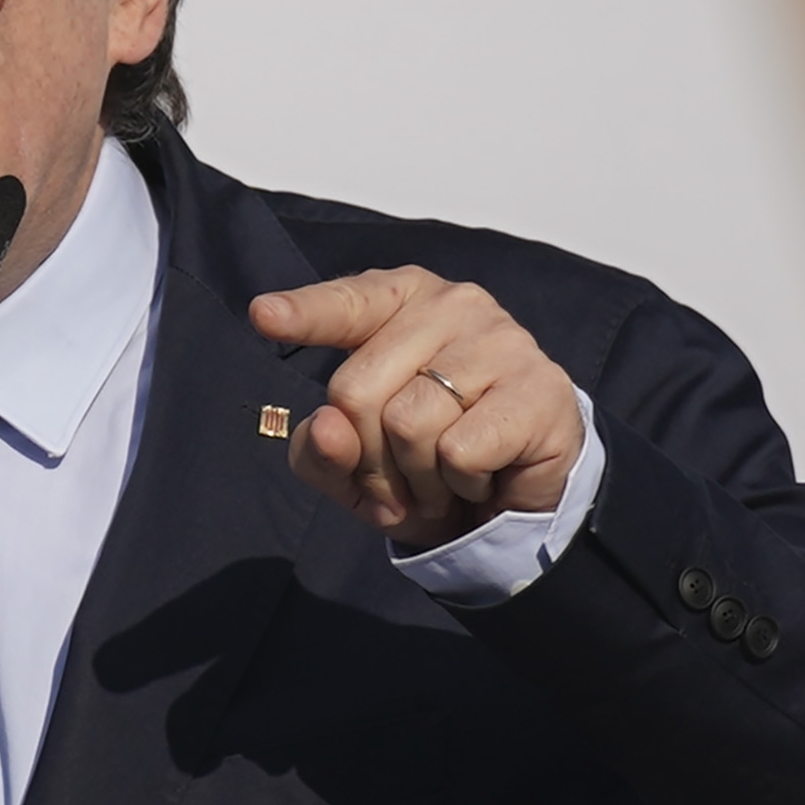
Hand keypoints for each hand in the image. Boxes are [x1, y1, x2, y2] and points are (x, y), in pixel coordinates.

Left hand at [250, 266, 578, 556]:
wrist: (515, 503)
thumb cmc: (426, 463)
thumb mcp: (354, 464)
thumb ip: (320, 448)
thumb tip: (327, 427)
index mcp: (402, 301)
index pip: (347, 303)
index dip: (304, 314)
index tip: (264, 315)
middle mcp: (454, 305)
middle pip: (356, 390)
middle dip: (368, 458)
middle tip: (404, 476)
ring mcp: (503, 341)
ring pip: (409, 424)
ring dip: (417, 478)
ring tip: (445, 477)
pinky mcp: (540, 389)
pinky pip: (460, 451)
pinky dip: (460, 483)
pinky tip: (484, 476)